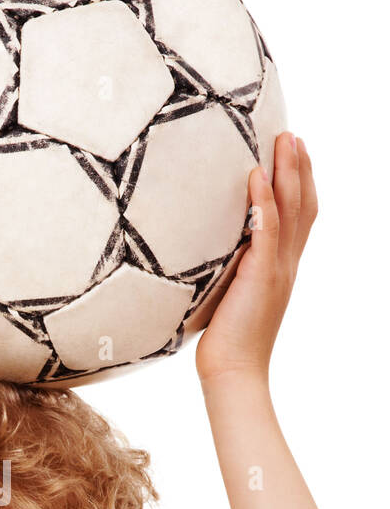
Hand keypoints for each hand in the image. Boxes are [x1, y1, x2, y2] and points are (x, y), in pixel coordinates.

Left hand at [194, 131, 318, 384]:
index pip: (299, 218)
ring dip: (288, 173)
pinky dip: (263, 203)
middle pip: (302, 206)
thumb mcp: (230, 297)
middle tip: (294, 134)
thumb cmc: (224, 342)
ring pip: (290, 211)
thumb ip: (228, 274)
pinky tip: (257, 177)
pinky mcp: (260, 277)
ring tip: (285, 140)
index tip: (295, 153)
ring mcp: (276, 269)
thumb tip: (205, 256)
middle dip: (300, 168)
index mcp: (280, 269)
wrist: (232, 374)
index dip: (301, 184)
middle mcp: (284, 265)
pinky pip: (266, 232)